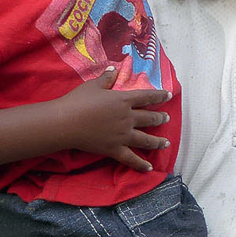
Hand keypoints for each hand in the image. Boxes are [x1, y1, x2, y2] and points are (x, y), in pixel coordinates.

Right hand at [55, 67, 172, 169]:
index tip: (169, 95)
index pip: (147, 96)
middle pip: (149, 118)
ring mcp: (123, 135)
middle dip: (160, 118)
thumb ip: (106, 77)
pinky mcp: (114, 149)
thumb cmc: (78, 101)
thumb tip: (114, 68)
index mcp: (124, 100)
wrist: (65, 122)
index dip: (160, 95)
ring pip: (146, 139)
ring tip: (166, 143)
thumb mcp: (93, 85)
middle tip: (167, 118)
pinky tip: (149, 168)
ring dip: (158, 141)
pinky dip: (141, 164)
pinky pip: (131, 158)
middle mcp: (128, 118)